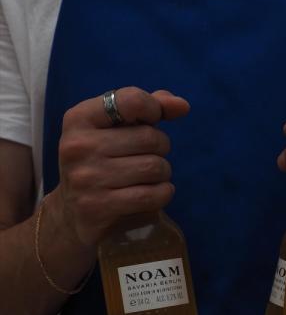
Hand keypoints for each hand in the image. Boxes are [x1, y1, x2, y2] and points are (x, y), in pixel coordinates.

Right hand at [53, 86, 189, 246]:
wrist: (74, 213)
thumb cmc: (104, 163)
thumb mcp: (116, 129)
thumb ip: (149, 108)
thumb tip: (182, 105)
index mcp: (78, 118)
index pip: (131, 100)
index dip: (153, 109)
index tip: (152, 120)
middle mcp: (77, 146)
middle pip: (150, 137)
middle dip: (160, 148)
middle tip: (149, 156)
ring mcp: (85, 178)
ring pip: (154, 167)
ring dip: (163, 173)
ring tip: (150, 177)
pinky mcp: (97, 207)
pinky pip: (151, 195)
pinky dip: (163, 194)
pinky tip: (154, 194)